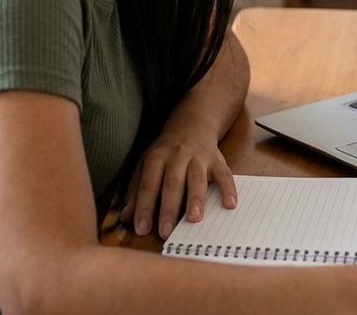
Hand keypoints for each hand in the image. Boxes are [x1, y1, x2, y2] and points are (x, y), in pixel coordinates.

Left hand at [120, 128, 236, 239]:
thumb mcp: (146, 163)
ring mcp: (198, 157)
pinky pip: (224, 174)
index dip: (144, 206)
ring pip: (196, 178)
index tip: (142, 228)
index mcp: (156, 157)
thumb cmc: (166, 152)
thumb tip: (127, 216)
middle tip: (166, 231)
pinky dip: (228, 189)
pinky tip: (229, 204)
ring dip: (195, 198)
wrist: (192, 125)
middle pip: (172, 183)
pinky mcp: (217, 160)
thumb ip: (136, 189)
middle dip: (168, 208)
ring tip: (194, 218)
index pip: (148, 183)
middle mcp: (177, 155)